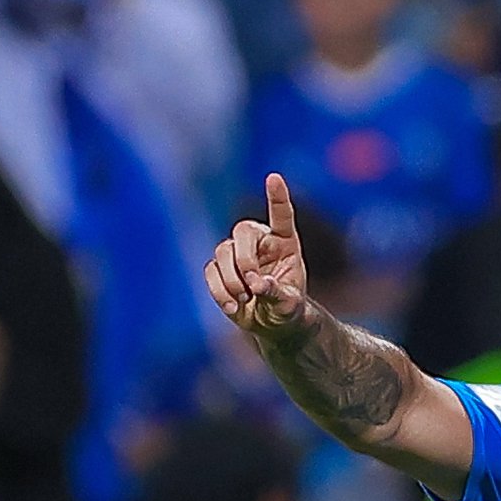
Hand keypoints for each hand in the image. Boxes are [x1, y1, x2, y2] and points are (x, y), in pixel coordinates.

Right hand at [206, 173, 315, 339]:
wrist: (271, 323)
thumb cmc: (287, 307)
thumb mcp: (290, 304)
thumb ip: (277, 292)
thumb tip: (258, 285)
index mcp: (285, 243)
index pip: (281, 215)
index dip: (277, 196)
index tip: (274, 177)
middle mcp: (260, 243)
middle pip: (243, 231)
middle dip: (244, 257)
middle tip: (252, 284)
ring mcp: (237, 254)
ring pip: (222, 251)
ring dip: (231, 278)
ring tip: (245, 299)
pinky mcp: (219, 270)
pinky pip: (210, 271)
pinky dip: (219, 290)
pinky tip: (232, 306)